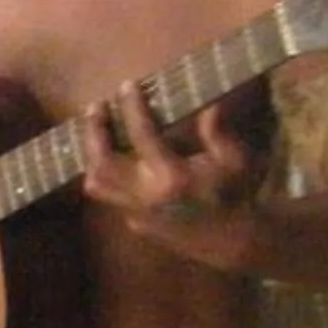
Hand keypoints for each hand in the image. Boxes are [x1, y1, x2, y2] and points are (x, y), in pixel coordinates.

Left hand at [75, 81, 266, 254]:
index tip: (127, 86)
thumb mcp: (234, 160)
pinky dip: (106, 175)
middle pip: (102, 161)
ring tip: (96, 131)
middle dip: (94, 131)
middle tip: (96, 107)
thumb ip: (218, 133)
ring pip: (96, 183)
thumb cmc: (235, 194)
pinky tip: (111, 156)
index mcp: (173, 176)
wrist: (232, 241)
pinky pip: (110, 196)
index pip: (142, 135)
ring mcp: (136, 212)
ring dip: (91, 154)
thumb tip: (207, 106)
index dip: (131, 107)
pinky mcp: (134, 222)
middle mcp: (147, 195)